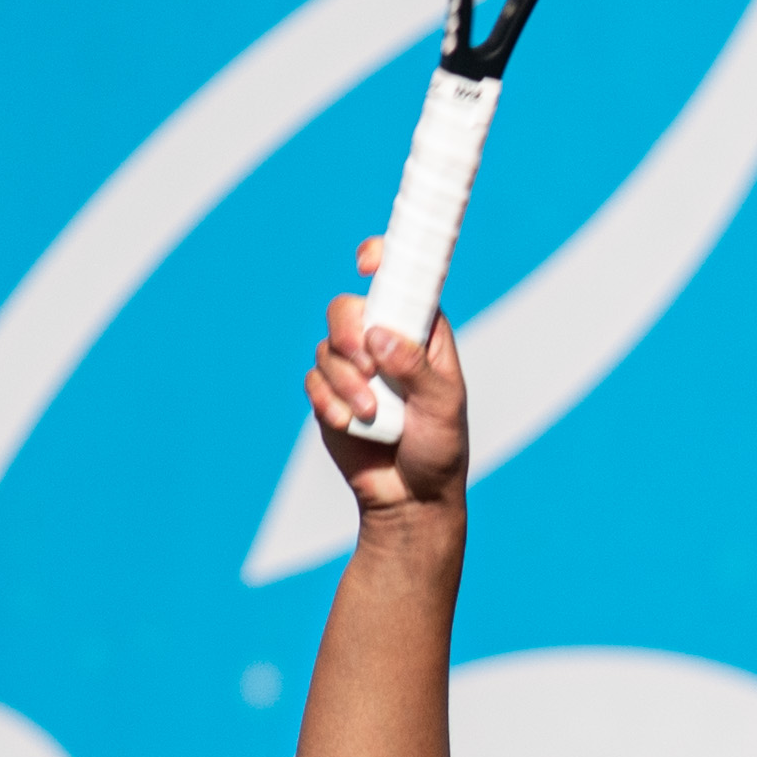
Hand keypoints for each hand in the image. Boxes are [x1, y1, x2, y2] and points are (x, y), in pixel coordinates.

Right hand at [308, 240, 472, 513]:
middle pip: (347, 308)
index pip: (401, 282)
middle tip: (363, 363)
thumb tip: (380, 337)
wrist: (411, 496)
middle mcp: (384, 340)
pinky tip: (349, 423)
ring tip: (370, 414)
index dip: (382, 260)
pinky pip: (313, 381)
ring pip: (327, 347)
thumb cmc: (440, 447)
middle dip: (347, 332)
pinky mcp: (331, 392)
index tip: (367, 263)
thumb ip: (416, 370)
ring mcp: (355, 365)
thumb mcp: (442, 407)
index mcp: (421, 331)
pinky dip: (329, 401)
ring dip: (344, 382)